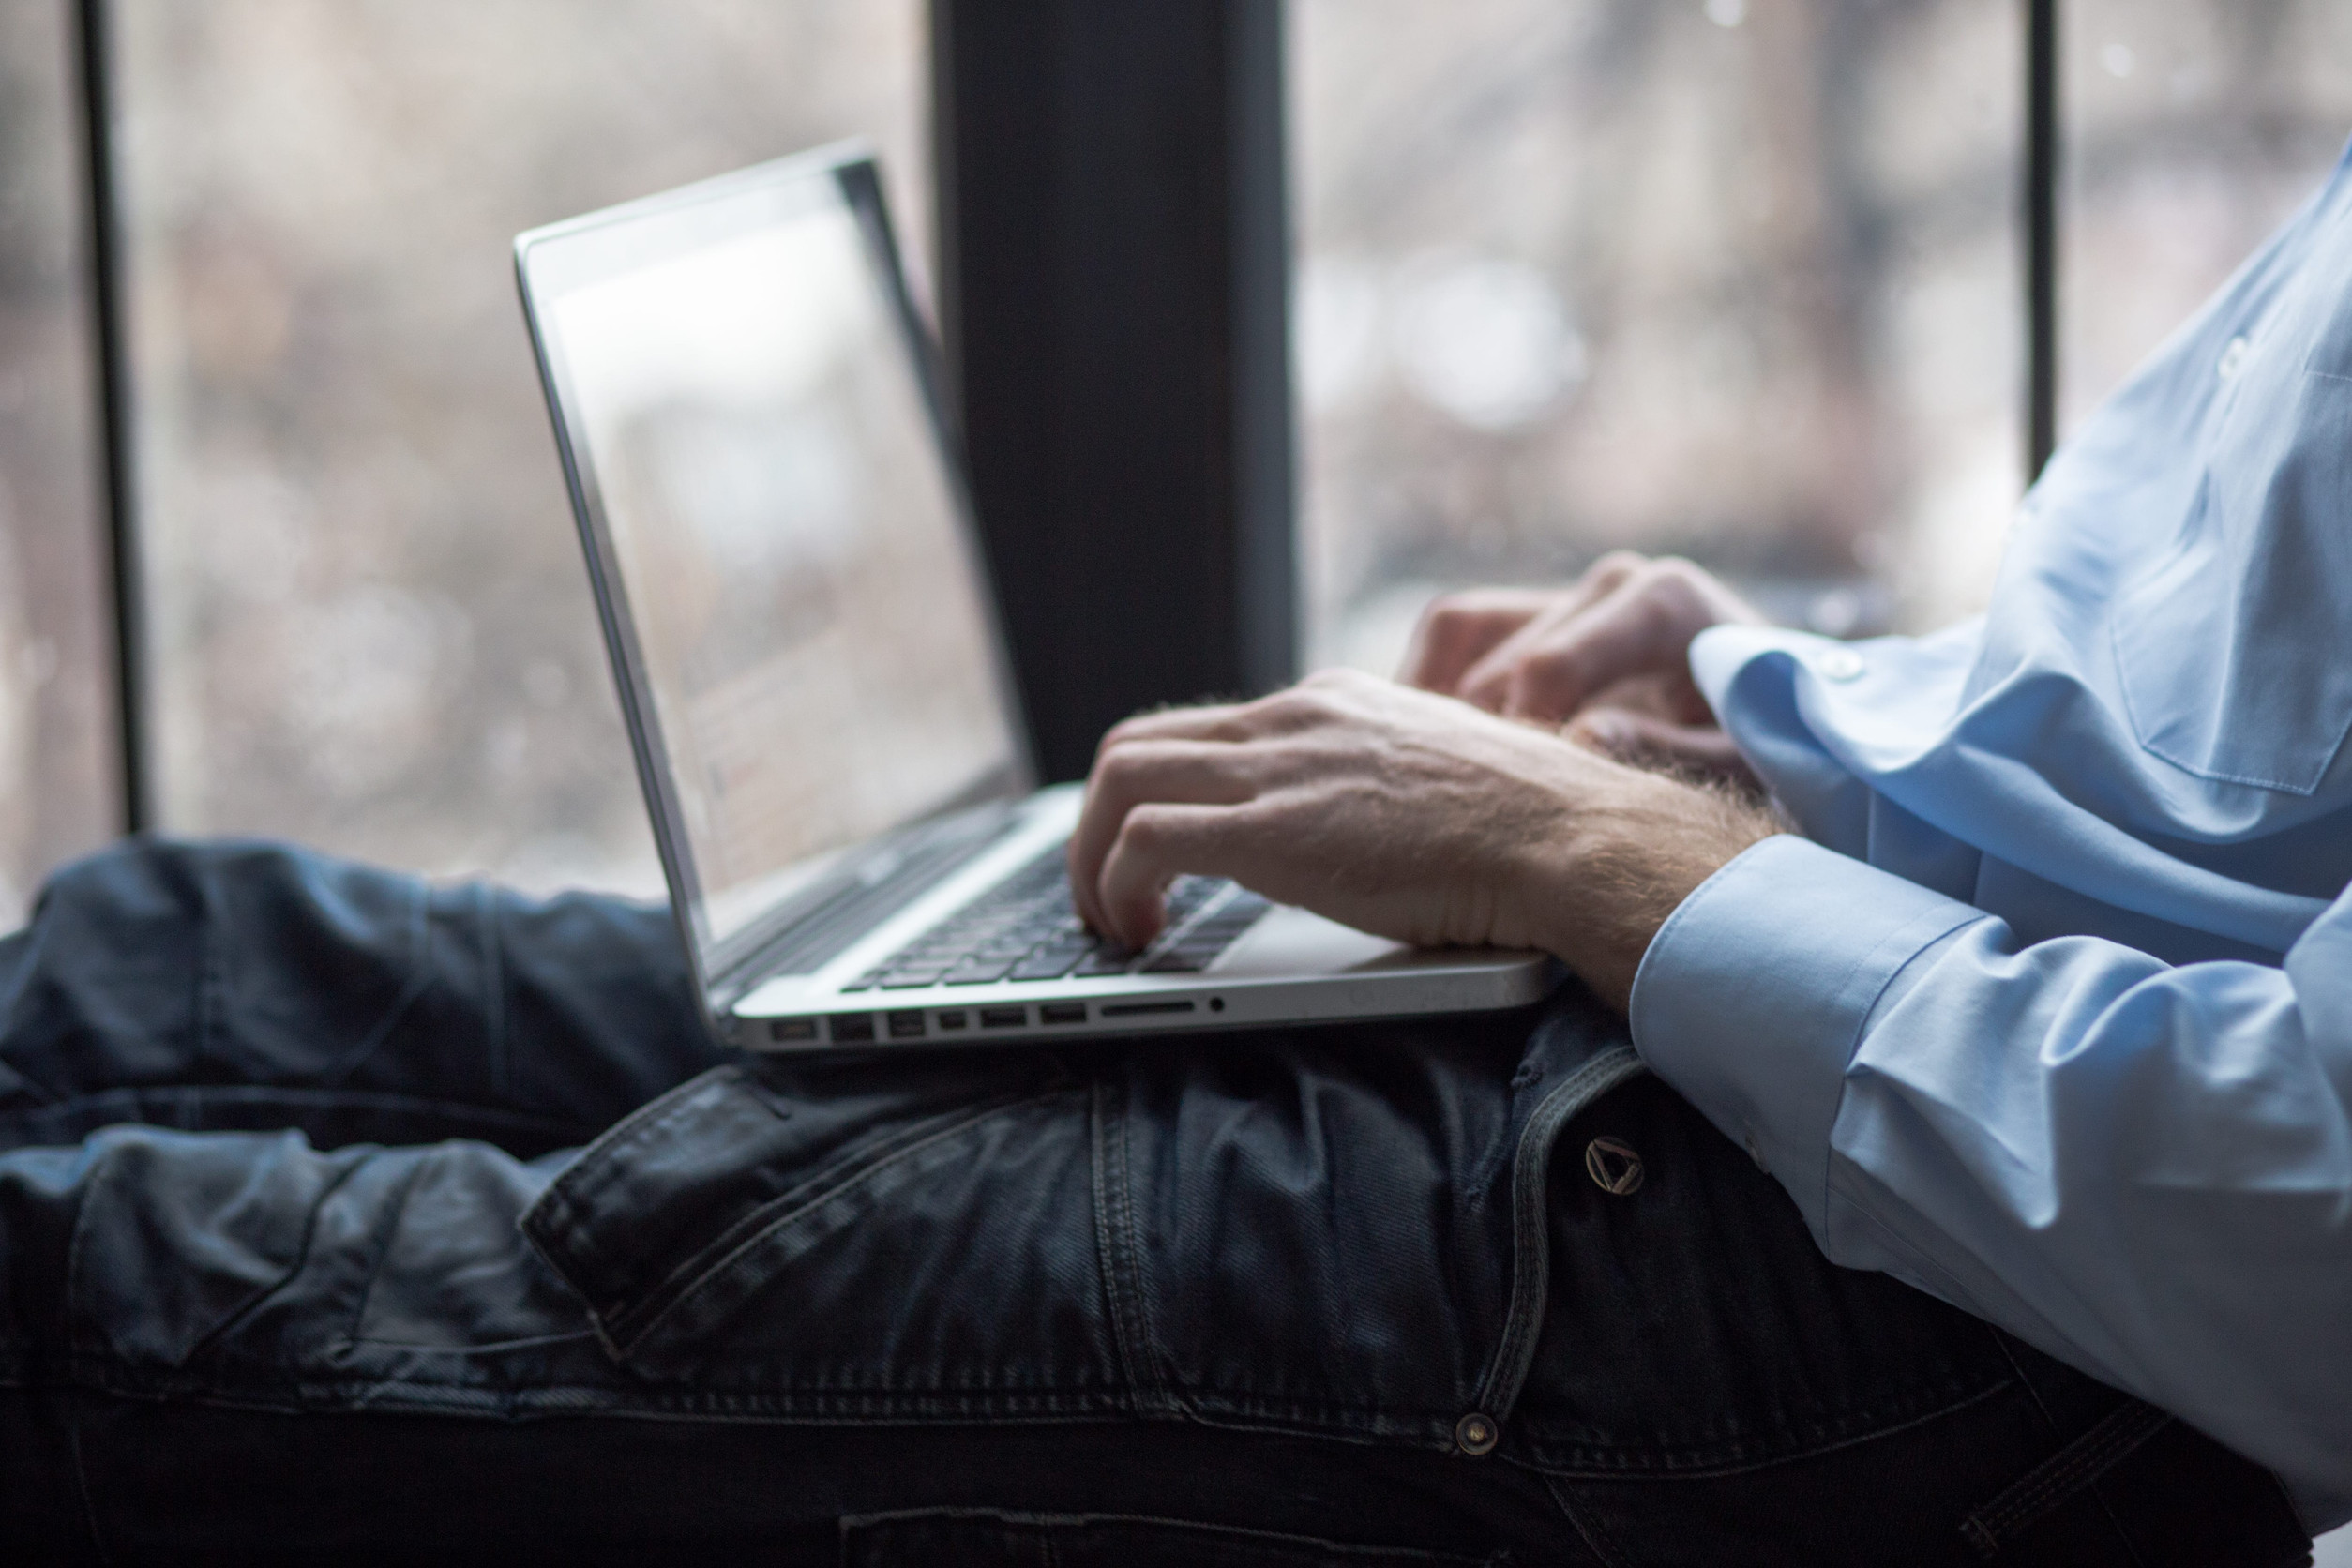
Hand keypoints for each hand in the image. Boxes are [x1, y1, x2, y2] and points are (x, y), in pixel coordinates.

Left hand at [1067, 669, 1779, 1010]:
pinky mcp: (1271, 828)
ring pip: (1118, 780)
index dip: (1160, 795)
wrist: (1572, 839)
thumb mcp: (1440, 785)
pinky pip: (1143, 840)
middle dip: (1096, 823)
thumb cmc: (1536, 831)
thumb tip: (1362, 842)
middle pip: (1137, 743)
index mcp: (1331, 704)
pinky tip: (1139, 934)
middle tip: (1106, 895)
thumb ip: (1382, 794)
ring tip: (1110, 924)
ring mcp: (1279, 767)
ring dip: (1090, 859)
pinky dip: (1114, 886)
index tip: (1158, 857)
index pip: (1205, 730)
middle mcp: (1293, 718)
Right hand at [1400, 554, 1765, 781]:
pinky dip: (1431, 683)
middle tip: (1484, 812)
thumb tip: (1581, 742)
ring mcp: (1570, 594)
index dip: (1517, 740)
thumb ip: (1671, 755)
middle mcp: (1611, 584)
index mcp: (1661, 601)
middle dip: (1485, 739)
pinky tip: (1439, 748)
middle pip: (1501, 661)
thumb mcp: (1741, 766)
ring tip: (1448, 780)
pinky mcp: (1536, 613)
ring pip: (1460, 633)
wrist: (1787, 723)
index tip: (1518, 804)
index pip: (1548, 664)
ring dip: (1442, 706)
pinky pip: (1454, 631)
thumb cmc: (1774, 749)